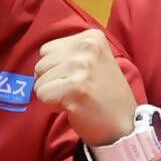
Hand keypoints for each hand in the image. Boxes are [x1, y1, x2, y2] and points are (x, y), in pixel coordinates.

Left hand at [33, 26, 138, 146]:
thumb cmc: (104, 94)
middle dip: (52, 81)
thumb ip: (69, 54)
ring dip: (53, 94)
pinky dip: (52, 106)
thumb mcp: (93, 61)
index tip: (77, 78)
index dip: (56, 68)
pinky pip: (42, 95)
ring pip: (39, 81)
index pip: (46, 50)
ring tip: (76, 97)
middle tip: (76, 90)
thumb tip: (37, 64)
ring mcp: (81, 66)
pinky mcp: (75, 86)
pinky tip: (73, 106)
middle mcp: (86, 46)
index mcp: (91, 37)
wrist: (124, 123)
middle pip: (41, 64)